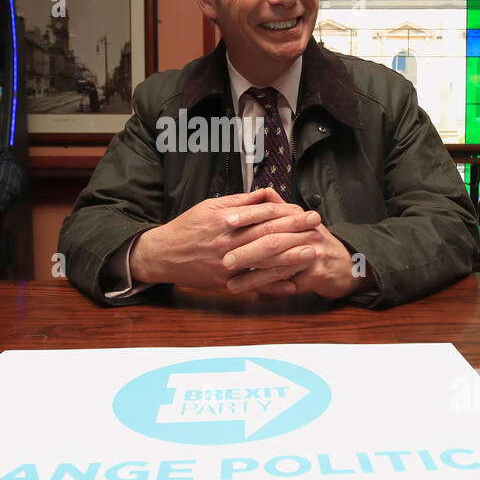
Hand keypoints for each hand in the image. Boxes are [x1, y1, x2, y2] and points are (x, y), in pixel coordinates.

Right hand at [130, 189, 315, 288]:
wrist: (162, 255)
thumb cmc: (186, 228)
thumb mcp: (209, 207)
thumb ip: (238, 202)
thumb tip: (265, 194)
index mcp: (223, 220)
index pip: (261, 214)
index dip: (286, 212)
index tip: (304, 210)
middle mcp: (226, 242)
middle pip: (267, 235)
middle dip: (295, 229)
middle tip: (316, 224)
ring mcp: (226, 264)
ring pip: (264, 261)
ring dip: (291, 257)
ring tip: (313, 251)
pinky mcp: (224, 282)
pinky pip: (253, 284)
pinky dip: (274, 285)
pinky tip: (292, 283)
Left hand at [225, 212, 375, 300]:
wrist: (348, 264)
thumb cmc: (316, 243)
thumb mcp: (300, 220)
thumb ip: (279, 207)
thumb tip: (260, 192)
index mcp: (298, 216)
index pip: (269, 212)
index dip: (247, 216)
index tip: (226, 222)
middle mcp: (306, 232)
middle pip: (272, 239)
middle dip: (246, 250)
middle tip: (224, 260)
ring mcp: (313, 253)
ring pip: (279, 264)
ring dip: (254, 276)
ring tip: (232, 284)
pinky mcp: (318, 275)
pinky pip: (290, 284)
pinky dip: (272, 290)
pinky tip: (256, 295)